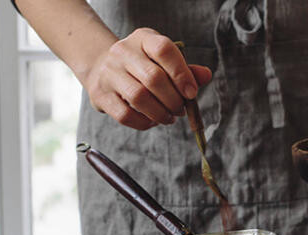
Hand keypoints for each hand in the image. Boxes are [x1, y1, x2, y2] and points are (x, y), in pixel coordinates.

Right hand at [82, 28, 212, 129]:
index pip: (164, 49)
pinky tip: (152, 121)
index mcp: (143, 38)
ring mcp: (109, 72)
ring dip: (160, 113)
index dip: (181, 73)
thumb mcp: (164, 61)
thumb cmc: (143, 66)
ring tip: (169, 118)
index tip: (192, 93)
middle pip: (153, 78)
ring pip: (138, 97)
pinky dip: (144, 123)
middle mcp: (123, 51)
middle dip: (173, 100)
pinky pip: (125, 115)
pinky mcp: (100, 94)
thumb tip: (206, 75)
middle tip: (180, 110)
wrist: (102, 69)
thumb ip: (186, 69)